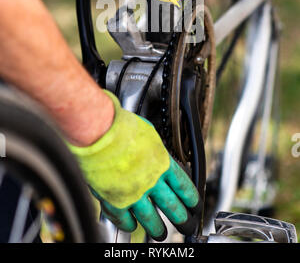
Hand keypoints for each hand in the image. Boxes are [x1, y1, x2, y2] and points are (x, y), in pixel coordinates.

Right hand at [68, 91, 200, 240]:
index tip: (193, 204)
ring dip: (156, 228)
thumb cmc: (121, 127)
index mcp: (162, 163)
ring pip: (150, 218)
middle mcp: (151, 181)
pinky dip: (128, 225)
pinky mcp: (114, 200)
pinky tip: (131, 226)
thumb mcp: (148, 134)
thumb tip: (158, 154)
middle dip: (181, 218)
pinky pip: (123, 219)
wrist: (100, 132)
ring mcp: (133, 193)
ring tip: (160, 234)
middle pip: (171, 206)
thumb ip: (155, 149)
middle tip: (184, 224)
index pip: (183, 186)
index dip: (190, 198)